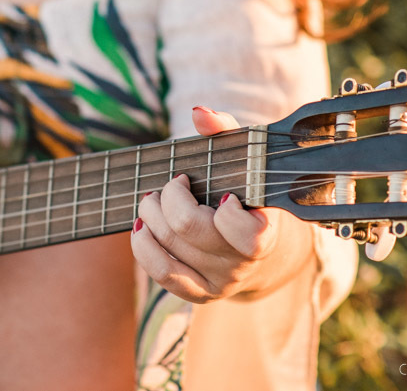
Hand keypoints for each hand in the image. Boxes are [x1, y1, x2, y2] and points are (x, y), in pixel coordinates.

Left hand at [130, 108, 313, 302]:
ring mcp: (221, 281)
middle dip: (169, 197)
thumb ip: (226, 132)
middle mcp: (243, 264)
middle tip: (172, 183)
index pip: (244, 233)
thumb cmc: (248, 190)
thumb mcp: (246, 159)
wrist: (260, 242)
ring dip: (150, 214)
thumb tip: (199, 114)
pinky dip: (143, 246)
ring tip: (153, 198)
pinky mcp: (199, 292)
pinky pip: (162, 273)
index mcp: (265, 234)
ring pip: (170, 247)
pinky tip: (141, 225)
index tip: (221, 192)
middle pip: (189, 229)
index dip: (226, 210)